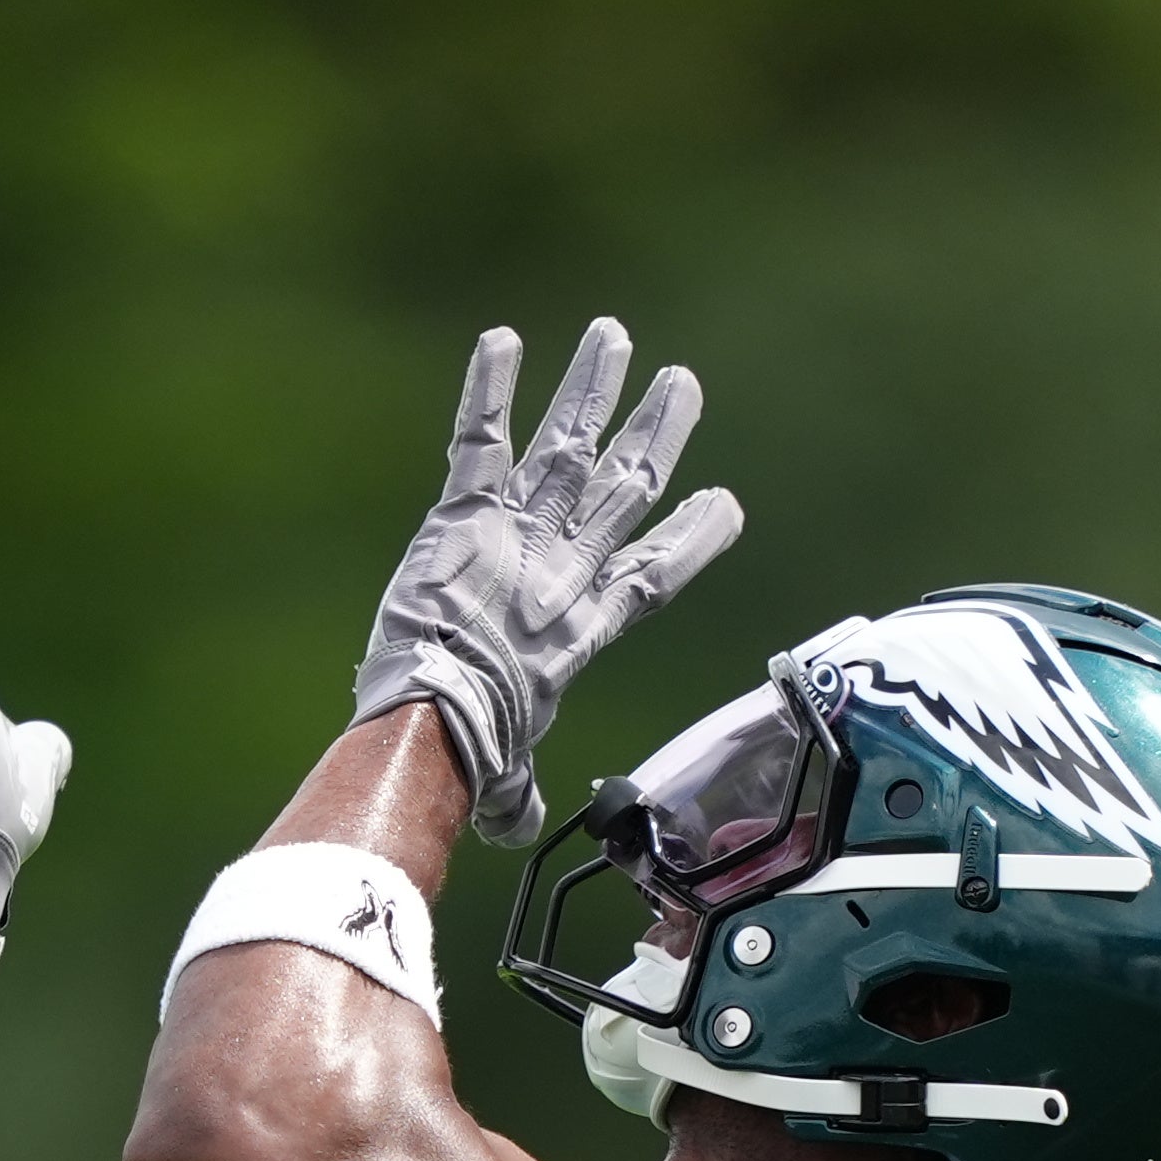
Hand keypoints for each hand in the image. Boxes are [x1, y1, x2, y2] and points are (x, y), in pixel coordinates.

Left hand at [344, 318, 746, 841]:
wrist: (436, 722)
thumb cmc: (473, 757)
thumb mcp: (506, 781)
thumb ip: (518, 794)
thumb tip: (516, 825)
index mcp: (585, 630)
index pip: (656, 574)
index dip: (692, 537)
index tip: (724, 501)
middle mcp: (565, 571)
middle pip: (625, 488)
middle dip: (654, 431)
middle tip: (680, 381)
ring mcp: (520, 536)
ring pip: (568, 446)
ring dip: (591, 388)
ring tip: (611, 335)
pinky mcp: (464, 516)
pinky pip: (480, 439)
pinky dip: (490, 389)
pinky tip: (502, 340)